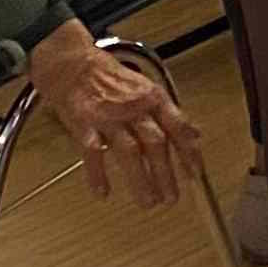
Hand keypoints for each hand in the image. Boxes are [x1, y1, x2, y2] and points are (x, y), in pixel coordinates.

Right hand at [26, 22, 204, 205]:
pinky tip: (102, 192)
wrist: (72, 64)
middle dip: (166, 174)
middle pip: (155, 143)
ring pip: (129, 151)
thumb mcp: (146, 89)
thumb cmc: (109, 78)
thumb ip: (168, 113)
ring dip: (140, 180)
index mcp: (153, 98)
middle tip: (171, 199)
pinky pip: (92, 153)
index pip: (177, 126)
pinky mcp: (84, 125)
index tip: (195, 174)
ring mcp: (109, 116)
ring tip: (148, 201)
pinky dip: (98, 175)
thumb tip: (194, 134)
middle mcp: (134, 107)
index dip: (188, 151)